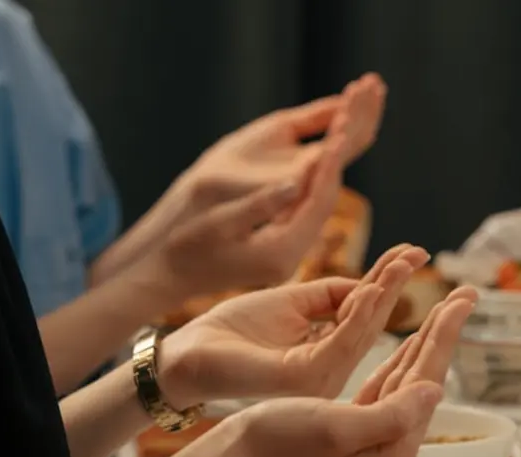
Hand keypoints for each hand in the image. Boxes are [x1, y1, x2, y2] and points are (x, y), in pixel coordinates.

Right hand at [93, 73, 387, 292]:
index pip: (317, 202)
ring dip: (331, 164)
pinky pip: (308, 206)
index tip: (340, 130)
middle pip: (327, 200)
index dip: (329, 165)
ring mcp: (290, 251)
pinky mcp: (283, 243)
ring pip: (321, 202)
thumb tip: (294, 183)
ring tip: (346, 124)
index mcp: (282, 251)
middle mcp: (294, 254)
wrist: (167, 276)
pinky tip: (320, 152)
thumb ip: (256, 206)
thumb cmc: (183, 248)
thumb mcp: (216, 225)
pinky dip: (315, 177)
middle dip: (339, 158)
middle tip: (353, 116)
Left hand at [158, 244, 429, 407]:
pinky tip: (369, 288)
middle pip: (373, 321)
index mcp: (328, 353)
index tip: (413, 251)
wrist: (189, 352)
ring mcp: (320, 378)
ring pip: (363, 330)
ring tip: (401, 262)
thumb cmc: (233, 330)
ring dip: (384, 293)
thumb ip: (331, 294)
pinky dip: (358, 313)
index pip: (367, 312)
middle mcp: (331, 368)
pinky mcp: (304, 377)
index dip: (389, 281)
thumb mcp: (291, 302)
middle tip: (419, 252)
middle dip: (397, 285)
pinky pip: (340, 341)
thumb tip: (368, 284)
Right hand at [229, 287, 477, 456]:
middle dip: (446, 332)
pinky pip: (388, 386)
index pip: (427, 380)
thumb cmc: (277, 442)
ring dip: (428, 340)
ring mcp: (374, 439)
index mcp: (393, 449)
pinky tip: (413, 342)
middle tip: (469, 293)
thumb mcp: (336, 427)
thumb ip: (390, 414)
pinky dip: (402, 358)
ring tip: (449, 308)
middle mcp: (390, 448)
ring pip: (409, 378)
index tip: (463, 299)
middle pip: (425, 376)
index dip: (445, 335)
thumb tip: (435, 390)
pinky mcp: (354, 428)